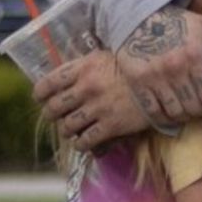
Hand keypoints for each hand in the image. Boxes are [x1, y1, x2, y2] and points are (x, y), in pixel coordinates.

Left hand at [34, 50, 149, 152]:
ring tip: (72, 129)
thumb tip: (62, 79)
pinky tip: (84, 141)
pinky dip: (81, 144)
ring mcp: (98, 107)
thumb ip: (82, 67)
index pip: (47, 84)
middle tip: (57, 116)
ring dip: (67, 130)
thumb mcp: (103, 57)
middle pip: (53, 108)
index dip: (40, 94)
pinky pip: (85, 141)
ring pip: (67, 127)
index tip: (41, 99)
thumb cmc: (131, 67)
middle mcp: (86, 87)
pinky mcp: (111, 125)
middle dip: (52, 115)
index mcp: (83, 67)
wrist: (161, 81)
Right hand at [116, 6, 201, 126]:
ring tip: (188, 110)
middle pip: (195, 107)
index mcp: (194, 55)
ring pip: (176, 112)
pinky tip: (170, 113)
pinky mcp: (137, 83)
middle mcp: (175, 69)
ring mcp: (154, 78)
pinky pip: (154, 112)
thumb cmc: (175, 21)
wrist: (136, 14)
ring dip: (185, 116)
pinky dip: (164, 118)